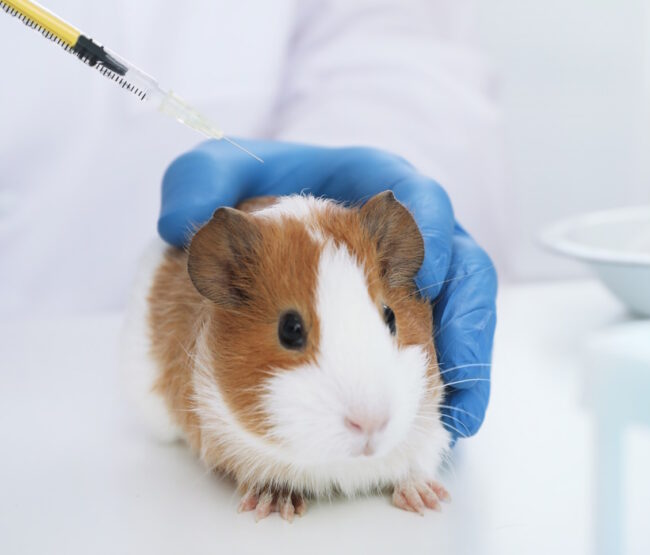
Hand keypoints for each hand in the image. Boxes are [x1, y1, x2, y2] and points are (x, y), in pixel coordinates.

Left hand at [159, 139, 497, 440]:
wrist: (258, 238)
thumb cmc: (256, 195)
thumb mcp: (223, 175)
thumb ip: (202, 179)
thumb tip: (180, 219)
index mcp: (378, 188)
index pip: (419, 201)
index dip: (429, 229)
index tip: (423, 260)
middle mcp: (412, 237)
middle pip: (462, 265)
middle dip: (464, 310)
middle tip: (455, 351)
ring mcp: (419, 285)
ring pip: (465, 319)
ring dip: (470, 365)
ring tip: (461, 413)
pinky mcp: (414, 328)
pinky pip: (448, 357)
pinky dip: (457, 391)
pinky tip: (453, 426)